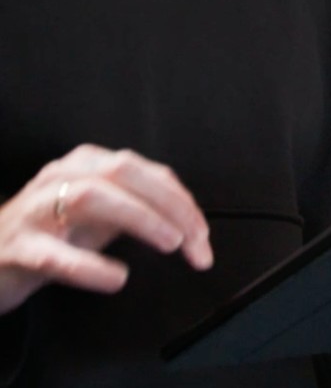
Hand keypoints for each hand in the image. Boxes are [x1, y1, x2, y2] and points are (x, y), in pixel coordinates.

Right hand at [0, 144, 212, 314]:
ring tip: (169, 243)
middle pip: (125, 173)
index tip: (202, 233)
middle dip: (169, 203)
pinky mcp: (17, 247)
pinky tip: (116, 278)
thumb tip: (189, 222)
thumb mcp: (100, 213)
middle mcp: (63, 175)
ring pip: (92, 197)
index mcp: (90, 162)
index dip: (181, 200)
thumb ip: (139, 208)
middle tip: (194, 239)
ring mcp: (36, 208)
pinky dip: (89, 266)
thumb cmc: (51, 230)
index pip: (147, 172)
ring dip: (140, 218)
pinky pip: (54, 254)